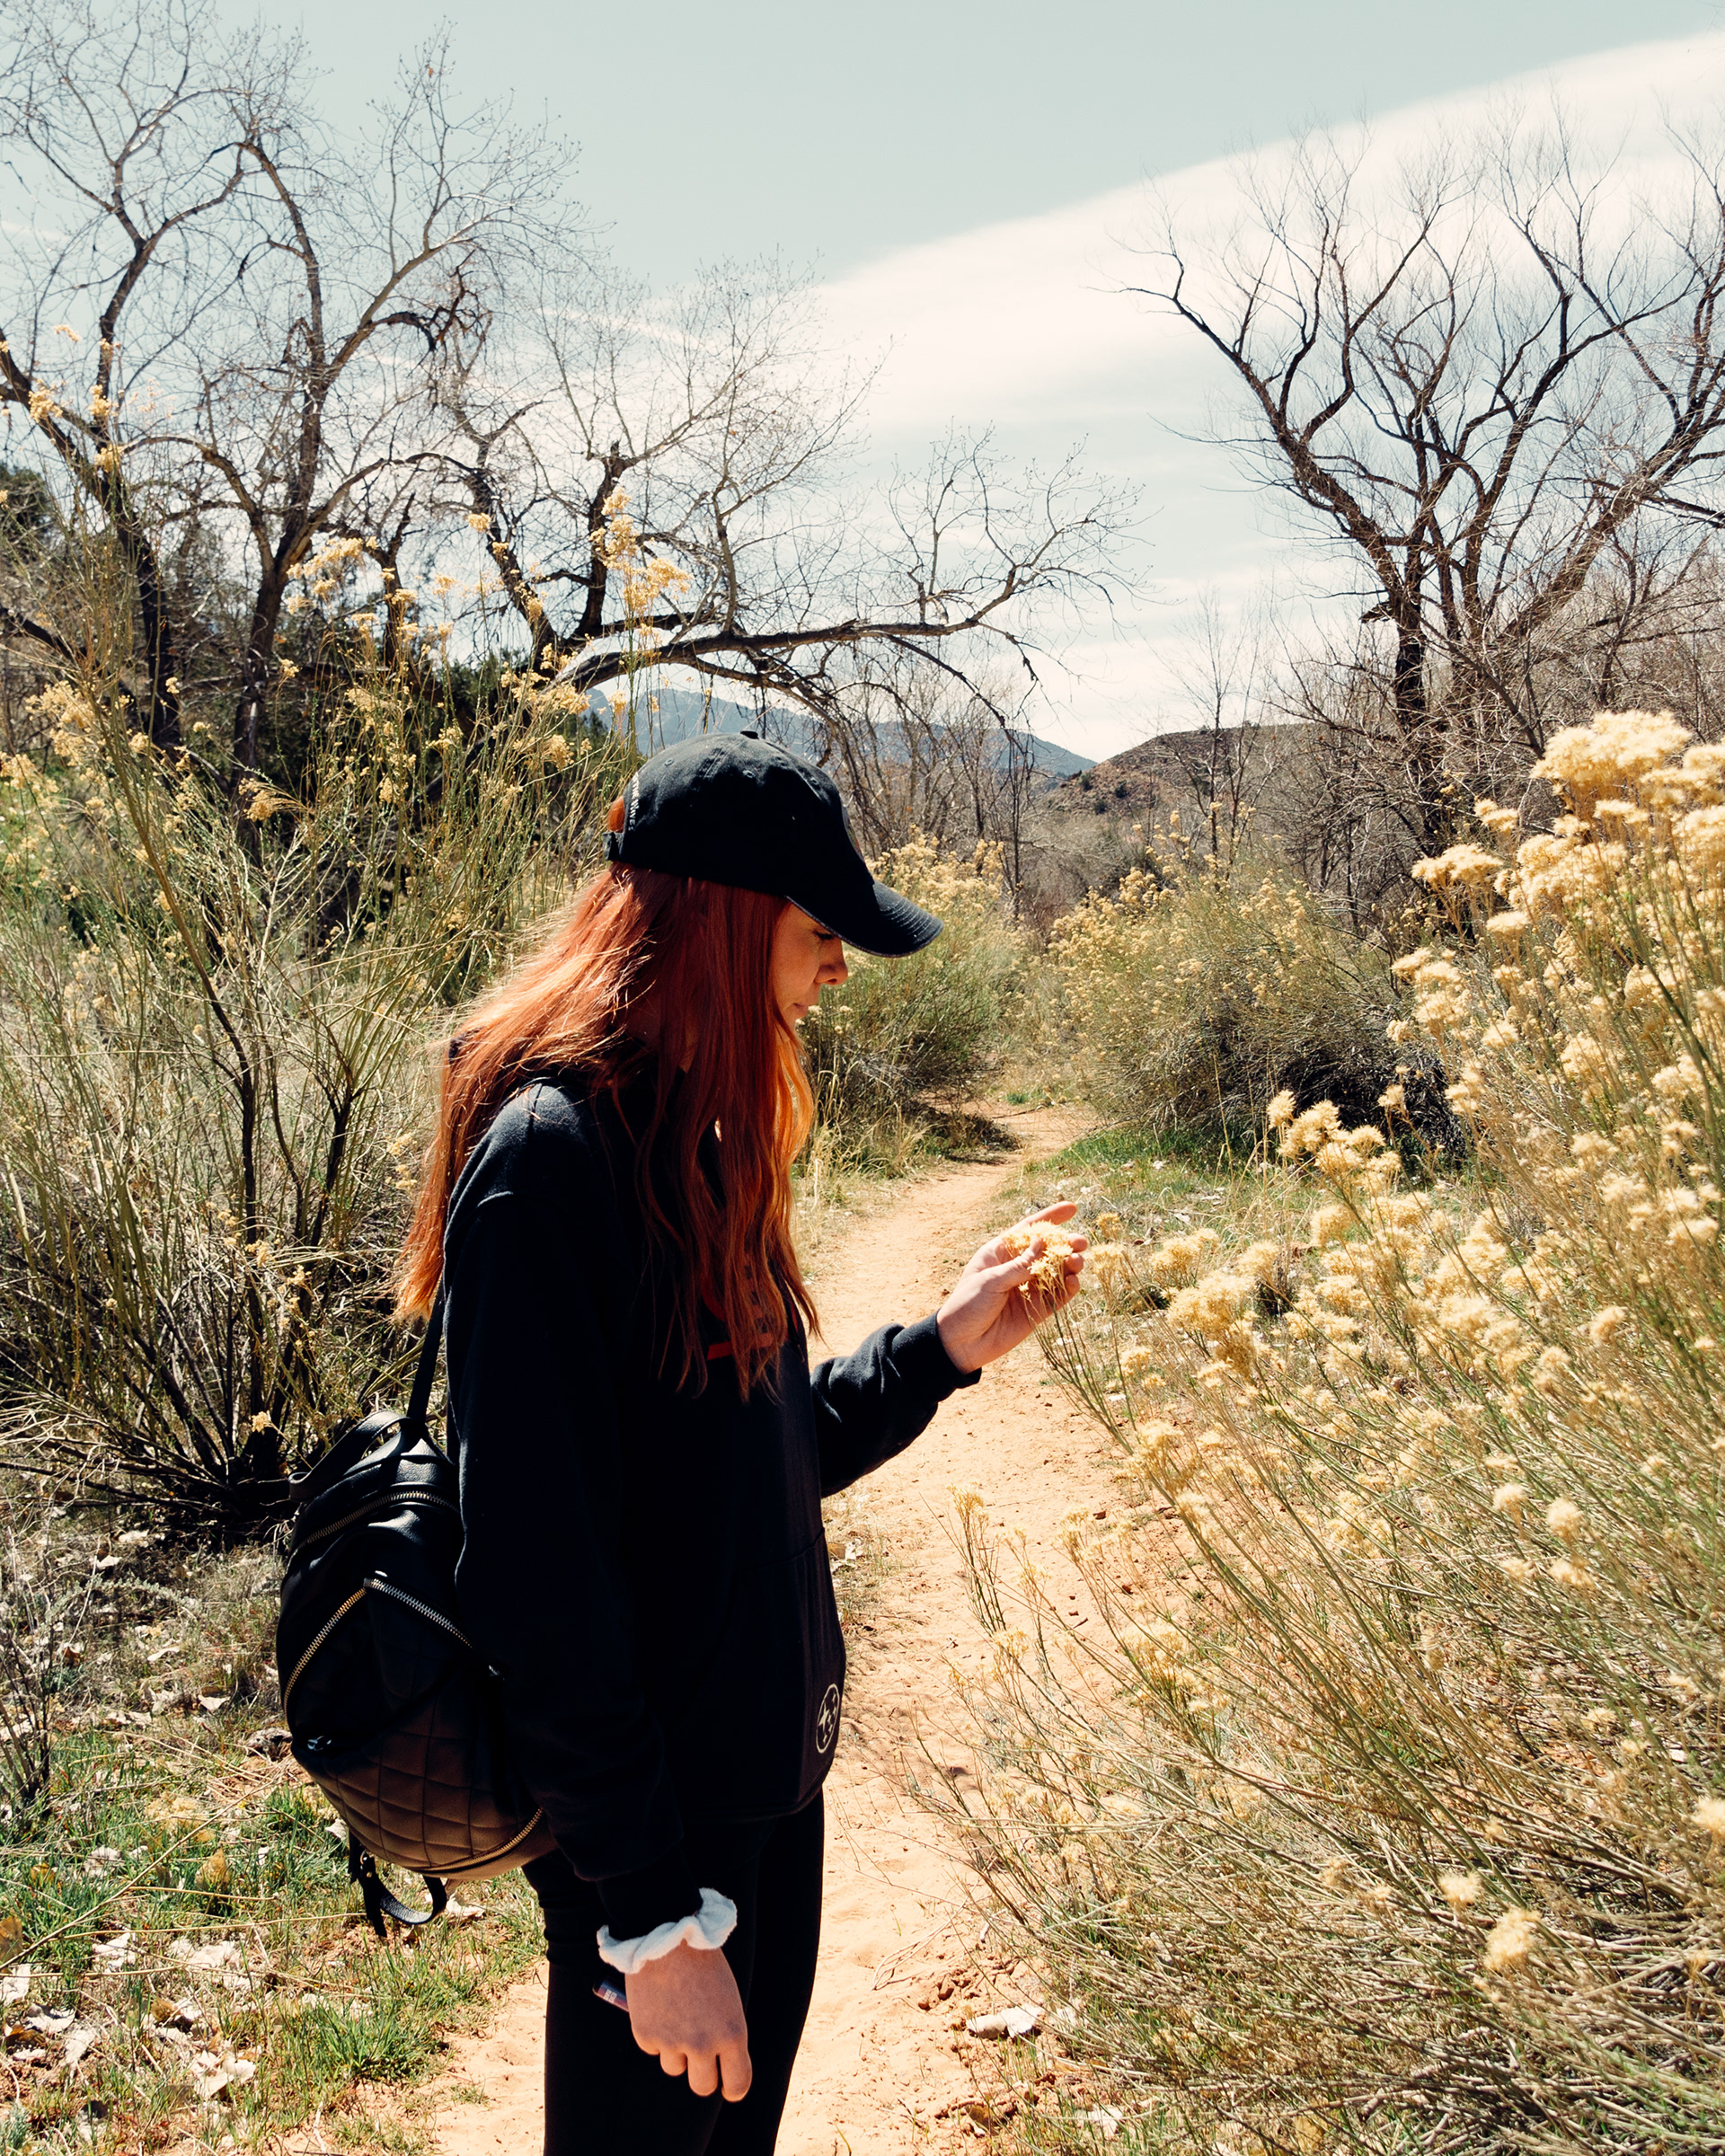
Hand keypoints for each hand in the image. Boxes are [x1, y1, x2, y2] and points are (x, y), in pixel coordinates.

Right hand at [626, 1942, 751, 2101]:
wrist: (667, 1933)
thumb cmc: (703, 1962)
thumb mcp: (727, 1998)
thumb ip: (724, 2032)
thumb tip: (717, 2062)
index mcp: (732, 2033)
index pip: (737, 2083)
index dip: (733, 2087)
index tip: (728, 2085)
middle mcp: (703, 2044)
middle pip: (703, 2086)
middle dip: (702, 2074)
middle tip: (698, 2055)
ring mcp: (672, 2043)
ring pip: (675, 2067)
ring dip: (676, 2050)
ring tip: (676, 2014)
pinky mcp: (646, 2036)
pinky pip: (653, 2048)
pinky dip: (655, 2033)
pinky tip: (658, 2005)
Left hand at [936, 1202, 1086, 1374]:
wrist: (961, 1343)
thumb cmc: (967, 1305)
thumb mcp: (990, 1280)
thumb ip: (1019, 1265)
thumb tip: (1043, 1243)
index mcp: (1001, 1253)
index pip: (1029, 1230)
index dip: (1051, 1218)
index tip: (1072, 1208)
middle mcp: (1017, 1267)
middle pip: (1048, 1250)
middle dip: (1066, 1244)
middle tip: (1080, 1243)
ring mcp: (1029, 1288)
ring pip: (1057, 1271)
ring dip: (1070, 1265)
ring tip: (1077, 1262)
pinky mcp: (1037, 1309)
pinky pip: (1058, 1295)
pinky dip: (1069, 1288)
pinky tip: (1075, 1282)